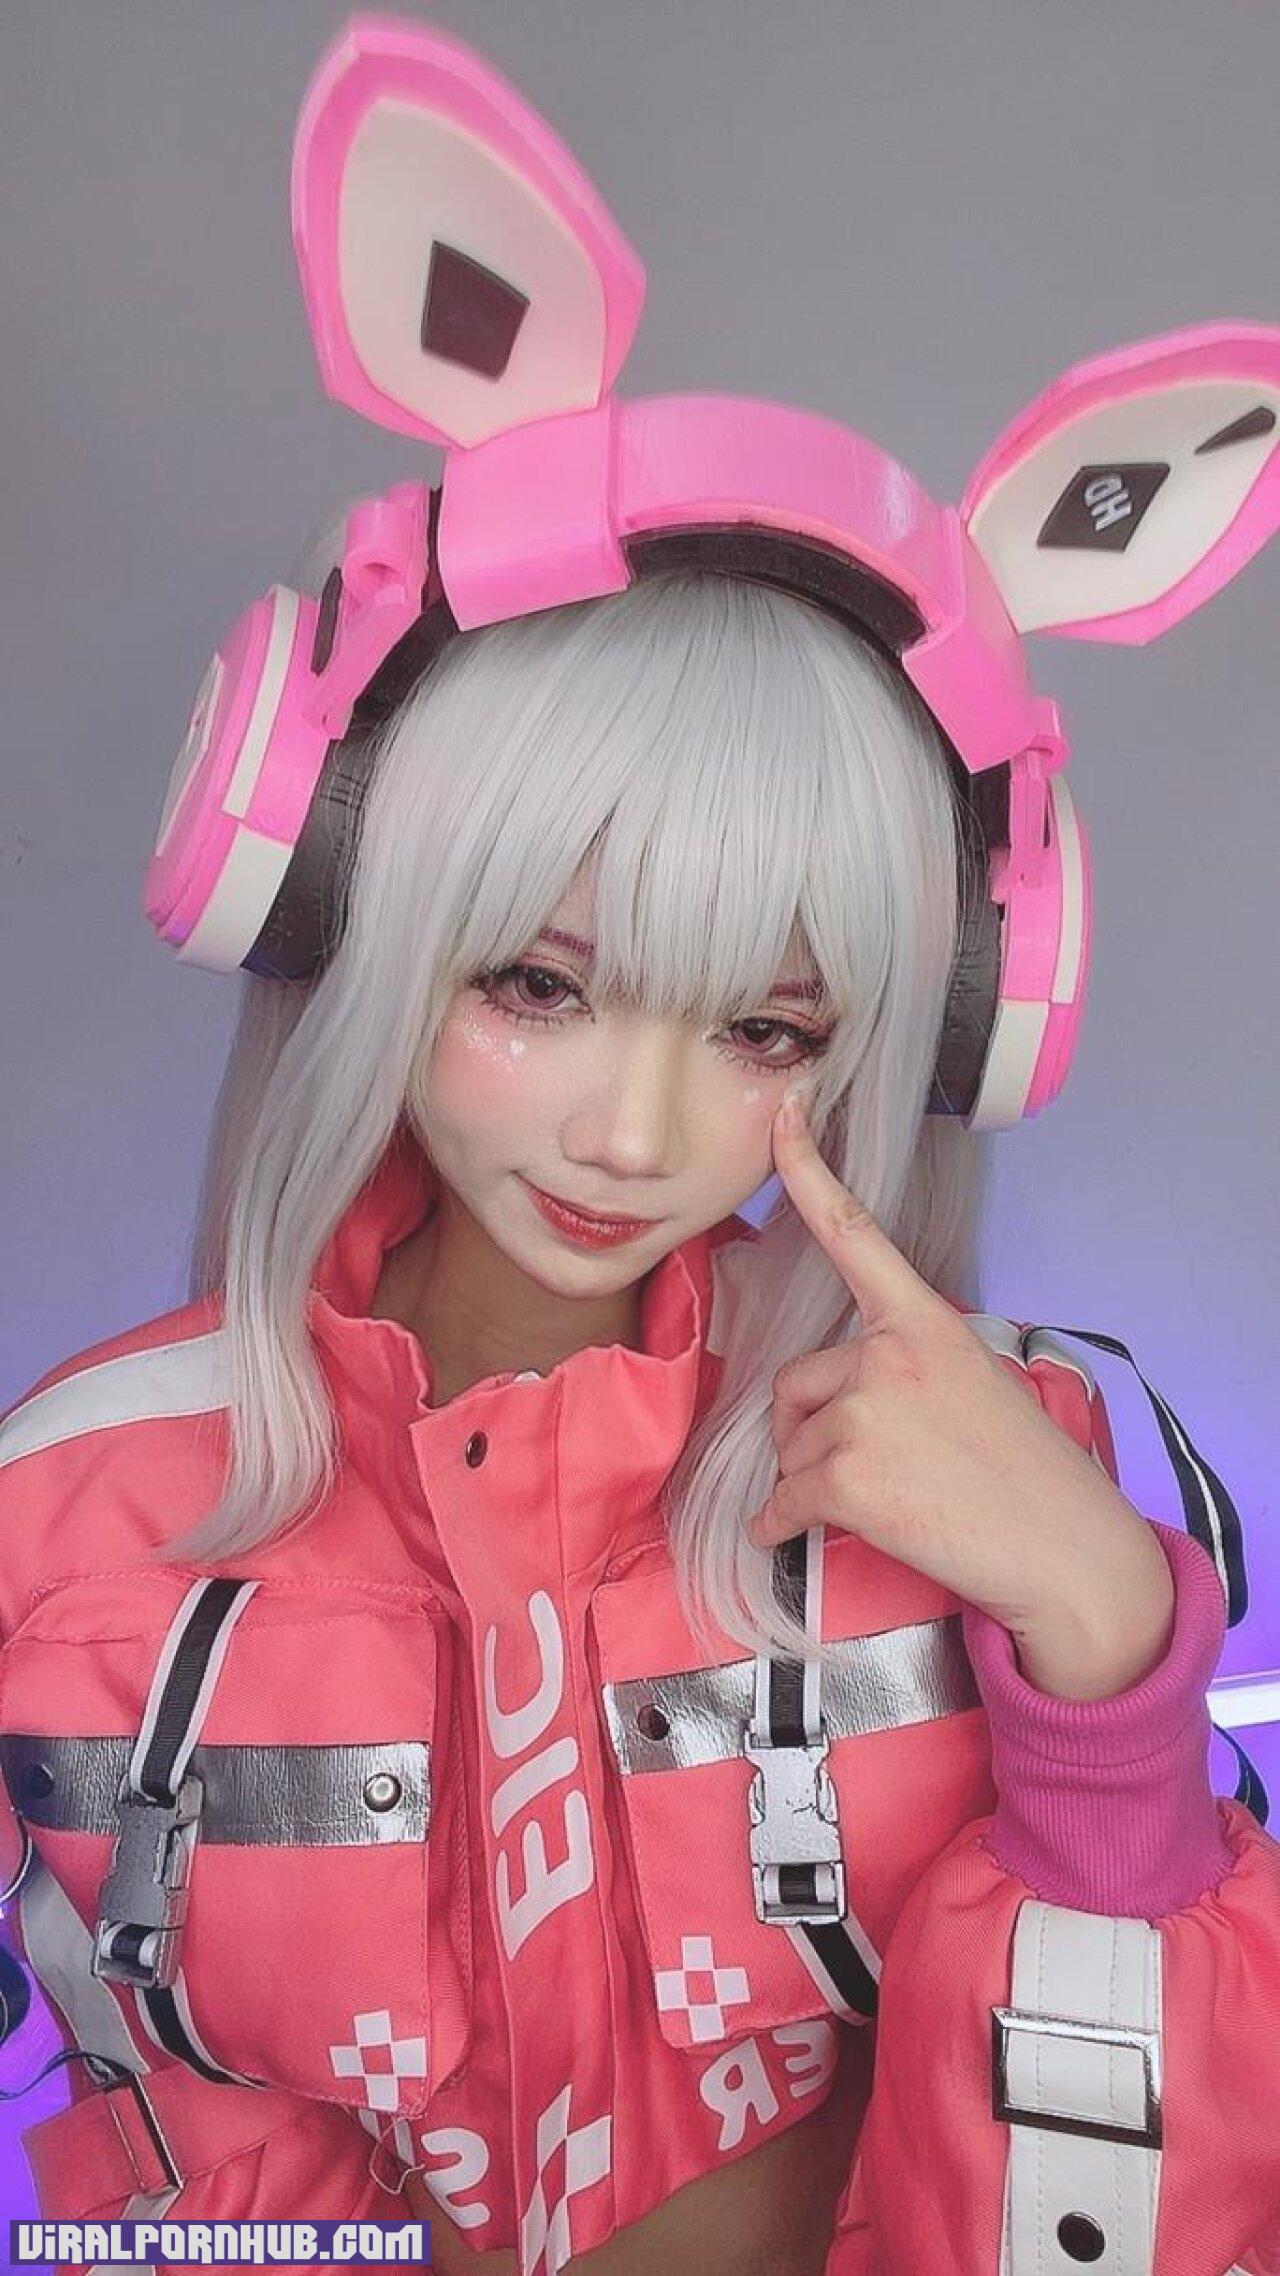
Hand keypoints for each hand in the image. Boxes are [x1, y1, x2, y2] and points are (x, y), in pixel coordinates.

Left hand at [746, 1089, 1172, 1670]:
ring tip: (887, 1501)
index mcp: (924, 1322)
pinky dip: (777, 1527)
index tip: (784, 1113)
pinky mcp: (843, 1477)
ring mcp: (864, 1413)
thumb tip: (836, 1396)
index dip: (808, 1171)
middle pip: (797, 1384)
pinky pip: (779, 1502)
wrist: (1063, 1549)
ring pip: (789, 1447)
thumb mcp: (972, 1383)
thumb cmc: (1026, 1474)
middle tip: (881, 1468)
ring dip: (813, 1480)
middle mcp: (887, 1354)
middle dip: (813, 1428)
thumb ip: (902, 1367)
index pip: (855, 1234)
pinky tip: (792, 1536)